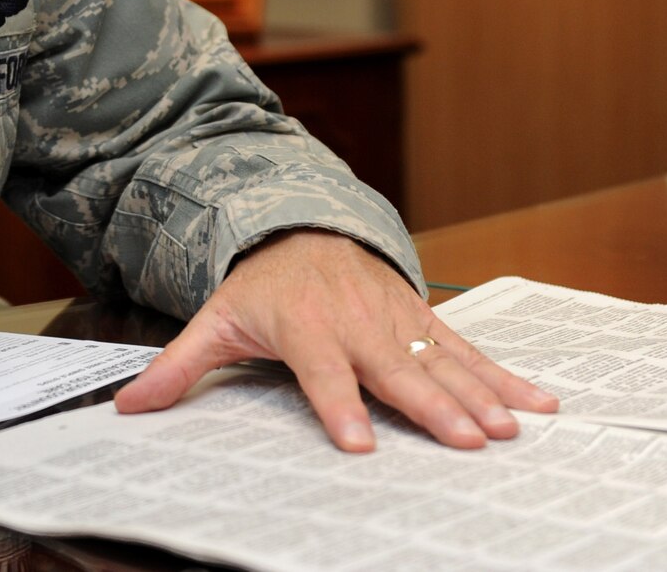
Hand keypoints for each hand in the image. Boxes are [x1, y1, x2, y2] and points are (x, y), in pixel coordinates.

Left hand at [114, 229, 555, 449]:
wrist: (302, 224)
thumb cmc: (261, 285)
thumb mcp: (214, 318)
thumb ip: (177, 367)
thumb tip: (127, 407)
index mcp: (304, 326)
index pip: (322, 372)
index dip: (339, 405)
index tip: (359, 443)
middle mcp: (357, 321)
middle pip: (395, 371)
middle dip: (432, 407)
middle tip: (467, 442)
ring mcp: (396, 319)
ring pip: (440, 361)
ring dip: (479, 394)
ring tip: (510, 427)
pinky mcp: (423, 319)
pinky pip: (468, 350)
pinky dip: (506, 375)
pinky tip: (540, 403)